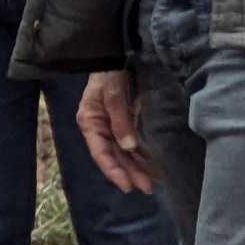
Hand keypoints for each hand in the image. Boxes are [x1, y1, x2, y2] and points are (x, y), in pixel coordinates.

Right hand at [78, 69, 159, 194]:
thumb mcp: (114, 93)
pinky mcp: (124, 122)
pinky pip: (132, 143)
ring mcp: (111, 125)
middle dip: (130, 173)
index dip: (114, 171)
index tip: (128, 186)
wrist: (115, 55)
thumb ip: (120, 119)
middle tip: (148, 188)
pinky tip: (153, 165)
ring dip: (137, 167)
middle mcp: (99, 127)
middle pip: (114, 156)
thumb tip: (129, 147)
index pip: (101, 152)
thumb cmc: (110, 73)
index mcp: (90, 122)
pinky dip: (142, 155)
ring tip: (154, 182)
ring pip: (124, 152)